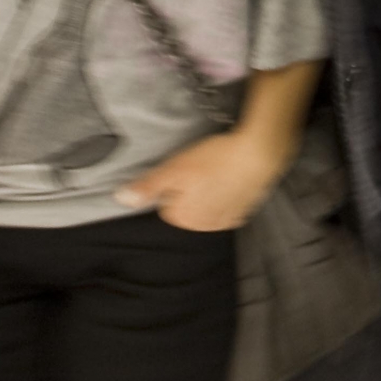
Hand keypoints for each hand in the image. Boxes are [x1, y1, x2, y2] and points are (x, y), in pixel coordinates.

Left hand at [117, 128, 290, 231]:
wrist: (259, 154)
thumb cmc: (215, 160)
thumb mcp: (174, 169)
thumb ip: (147, 187)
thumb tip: (120, 199)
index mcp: (184, 219)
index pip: (166, 204)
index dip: (172, 184)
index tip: (183, 171)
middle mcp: (205, 227)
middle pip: (187, 208)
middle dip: (190, 191)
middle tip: (200, 168)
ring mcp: (227, 221)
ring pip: (207, 207)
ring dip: (209, 193)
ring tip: (217, 171)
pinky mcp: (244, 212)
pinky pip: (227, 206)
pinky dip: (227, 194)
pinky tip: (231, 178)